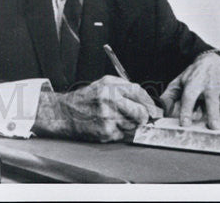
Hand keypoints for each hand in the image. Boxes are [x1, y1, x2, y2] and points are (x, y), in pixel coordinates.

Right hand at [33, 76, 162, 141]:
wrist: (65, 112)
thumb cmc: (86, 99)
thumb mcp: (102, 84)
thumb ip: (123, 88)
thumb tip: (145, 100)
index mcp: (109, 85)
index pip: (138, 92)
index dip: (149, 102)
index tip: (153, 108)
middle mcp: (109, 100)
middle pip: (141, 112)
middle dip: (144, 117)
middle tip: (141, 117)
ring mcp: (107, 117)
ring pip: (133, 125)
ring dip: (130, 124)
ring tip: (116, 119)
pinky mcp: (105, 131)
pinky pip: (123, 134)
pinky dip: (120, 132)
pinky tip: (109, 125)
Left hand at [159, 52, 219, 128]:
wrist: (213, 59)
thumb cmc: (194, 75)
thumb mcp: (179, 82)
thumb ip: (169, 96)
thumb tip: (158, 110)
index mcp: (194, 84)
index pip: (188, 96)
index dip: (185, 109)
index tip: (185, 123)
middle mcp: (211, 85)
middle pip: (211, 98)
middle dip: (212, 111)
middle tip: (214, 126)